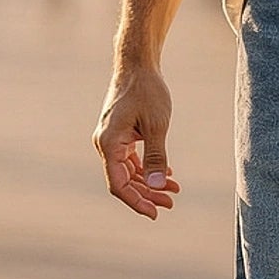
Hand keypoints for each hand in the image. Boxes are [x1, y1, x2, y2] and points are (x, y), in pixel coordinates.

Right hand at [95, 63, 181, 219]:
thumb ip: (156, 157)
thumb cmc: (147, 91)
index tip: (156, 213)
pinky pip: (130, 159)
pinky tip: (167, 174)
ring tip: (173, 191)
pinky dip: (147, 168)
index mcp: (109, 143)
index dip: (136, 201)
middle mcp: (105, 144)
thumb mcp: (157, 125)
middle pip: (123, 181)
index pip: (118, 184)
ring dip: (149, 183)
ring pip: (128, 171)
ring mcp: (111, 139)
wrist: (137, 65)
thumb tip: (158, 185)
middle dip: (147, 194)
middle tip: (170, 203)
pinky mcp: (119, 135)